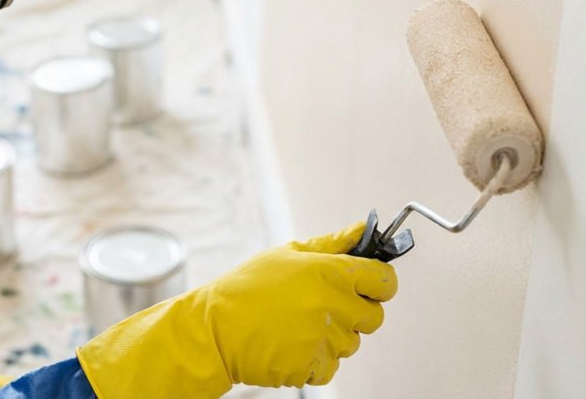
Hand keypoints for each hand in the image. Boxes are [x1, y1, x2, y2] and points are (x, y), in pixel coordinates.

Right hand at [76, 222, 397, 397]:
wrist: (214, 329)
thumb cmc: (247, 287)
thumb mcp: (286, 254)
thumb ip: (332, 244)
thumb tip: (362, 230)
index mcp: (328, 272)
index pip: (384, 279)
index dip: (379, 281)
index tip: (368, 284)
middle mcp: (331, 305)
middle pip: (374, 316)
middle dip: (356, 311)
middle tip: (324, 306)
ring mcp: (324, 339)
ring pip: (353, 343)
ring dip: (334, 336)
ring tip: (298, 324)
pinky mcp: (313, 367)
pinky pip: (333, 366)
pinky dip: (317, 359)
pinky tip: (292, 343)